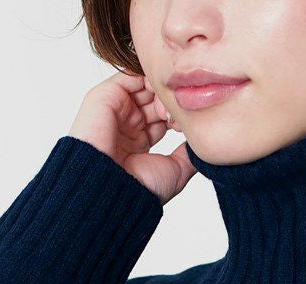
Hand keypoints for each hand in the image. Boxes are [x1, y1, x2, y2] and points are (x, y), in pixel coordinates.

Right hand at [68, 70, 195, 205]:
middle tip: (180, 111)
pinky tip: (159, 88)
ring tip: (170, 101)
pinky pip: (127, 76)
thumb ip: (189, 155)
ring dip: (160, 90)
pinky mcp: (103, 97)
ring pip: (144, 87)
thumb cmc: (141, 186)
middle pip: (154, 101)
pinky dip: (145, 77)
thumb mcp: (175, 171)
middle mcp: (127, 126)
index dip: (177, 116)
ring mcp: (115, 111)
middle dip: (171, 102)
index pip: (162, 119)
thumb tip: (202, 145)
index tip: (187, 125)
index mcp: (139, 144)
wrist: (114, 186)